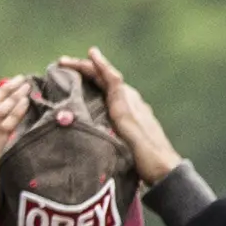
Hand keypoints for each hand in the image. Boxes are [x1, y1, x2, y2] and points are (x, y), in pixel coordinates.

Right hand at [62, 51, 182, 187]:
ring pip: (107, 90)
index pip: (108, 75)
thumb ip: (119, 97)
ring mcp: (132, 112)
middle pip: (106, 79)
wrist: (161, 171)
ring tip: (73, 78)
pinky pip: (111, 102)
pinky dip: (97, 94)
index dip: (93, 64)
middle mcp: (130, 101)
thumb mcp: (128, 123)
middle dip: (86, 70)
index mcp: (128, 99)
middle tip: (64, 65)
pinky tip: (92, 102)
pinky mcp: (131, 124)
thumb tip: (110, 75)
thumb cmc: (145, 151)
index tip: (80, 54)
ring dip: (90, 81)